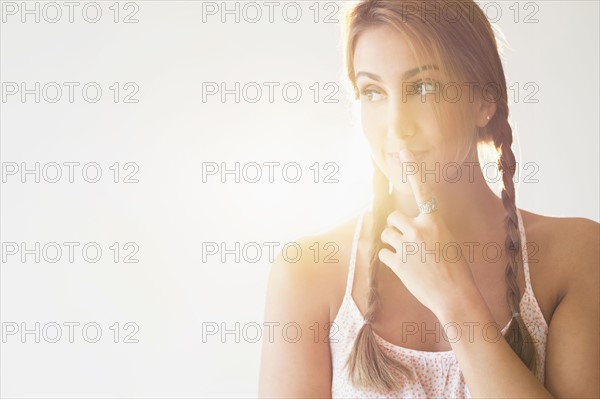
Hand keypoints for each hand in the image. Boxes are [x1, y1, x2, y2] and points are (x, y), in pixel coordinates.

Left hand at [378, 150, 480, 319]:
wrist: (456, 296)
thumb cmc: (455, 270)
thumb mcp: (448, 242)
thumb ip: (429, 230)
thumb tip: (411, 227)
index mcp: (435, 221)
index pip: (422, 189)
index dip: (411, 168)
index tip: (402, 149)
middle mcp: (419, 229)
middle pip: (393, 216)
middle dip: (395, 226)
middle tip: (404, 239)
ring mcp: (406, 245)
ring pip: (386, 233)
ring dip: (391, 242)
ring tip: (406, 255)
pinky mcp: (397, 262)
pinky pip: (383, 253)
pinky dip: (389, 259)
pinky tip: (404, 269)